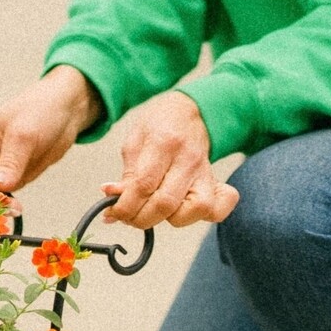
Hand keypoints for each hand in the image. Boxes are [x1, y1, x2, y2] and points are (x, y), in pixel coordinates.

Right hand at [0, 67, 100, 194]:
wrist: (66, 107)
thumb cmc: (42, 109)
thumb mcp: (25, 134)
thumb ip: (10, 162)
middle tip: (13, 208)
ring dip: (12, 194)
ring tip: (30, 172)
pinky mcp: (12, 173)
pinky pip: (12, 192)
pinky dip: (19, 193)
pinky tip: (29, 179)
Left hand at [102, 90, 238, 229]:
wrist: (188, 111)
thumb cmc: (159, 124)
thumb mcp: (134, 142)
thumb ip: (127, 174)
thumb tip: (114, 200)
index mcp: (164, 142)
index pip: (144, 185)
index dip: (124, 206)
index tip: (112, 213)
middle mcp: (188, 158)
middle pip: (166, 203)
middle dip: (140, 218)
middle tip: (128, 216)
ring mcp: (205, 171)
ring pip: (195, 210)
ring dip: (169, 219)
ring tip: (155, 210)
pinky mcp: (214, 182)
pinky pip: (218, 209)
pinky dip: (203, 216)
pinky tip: (184, 211)